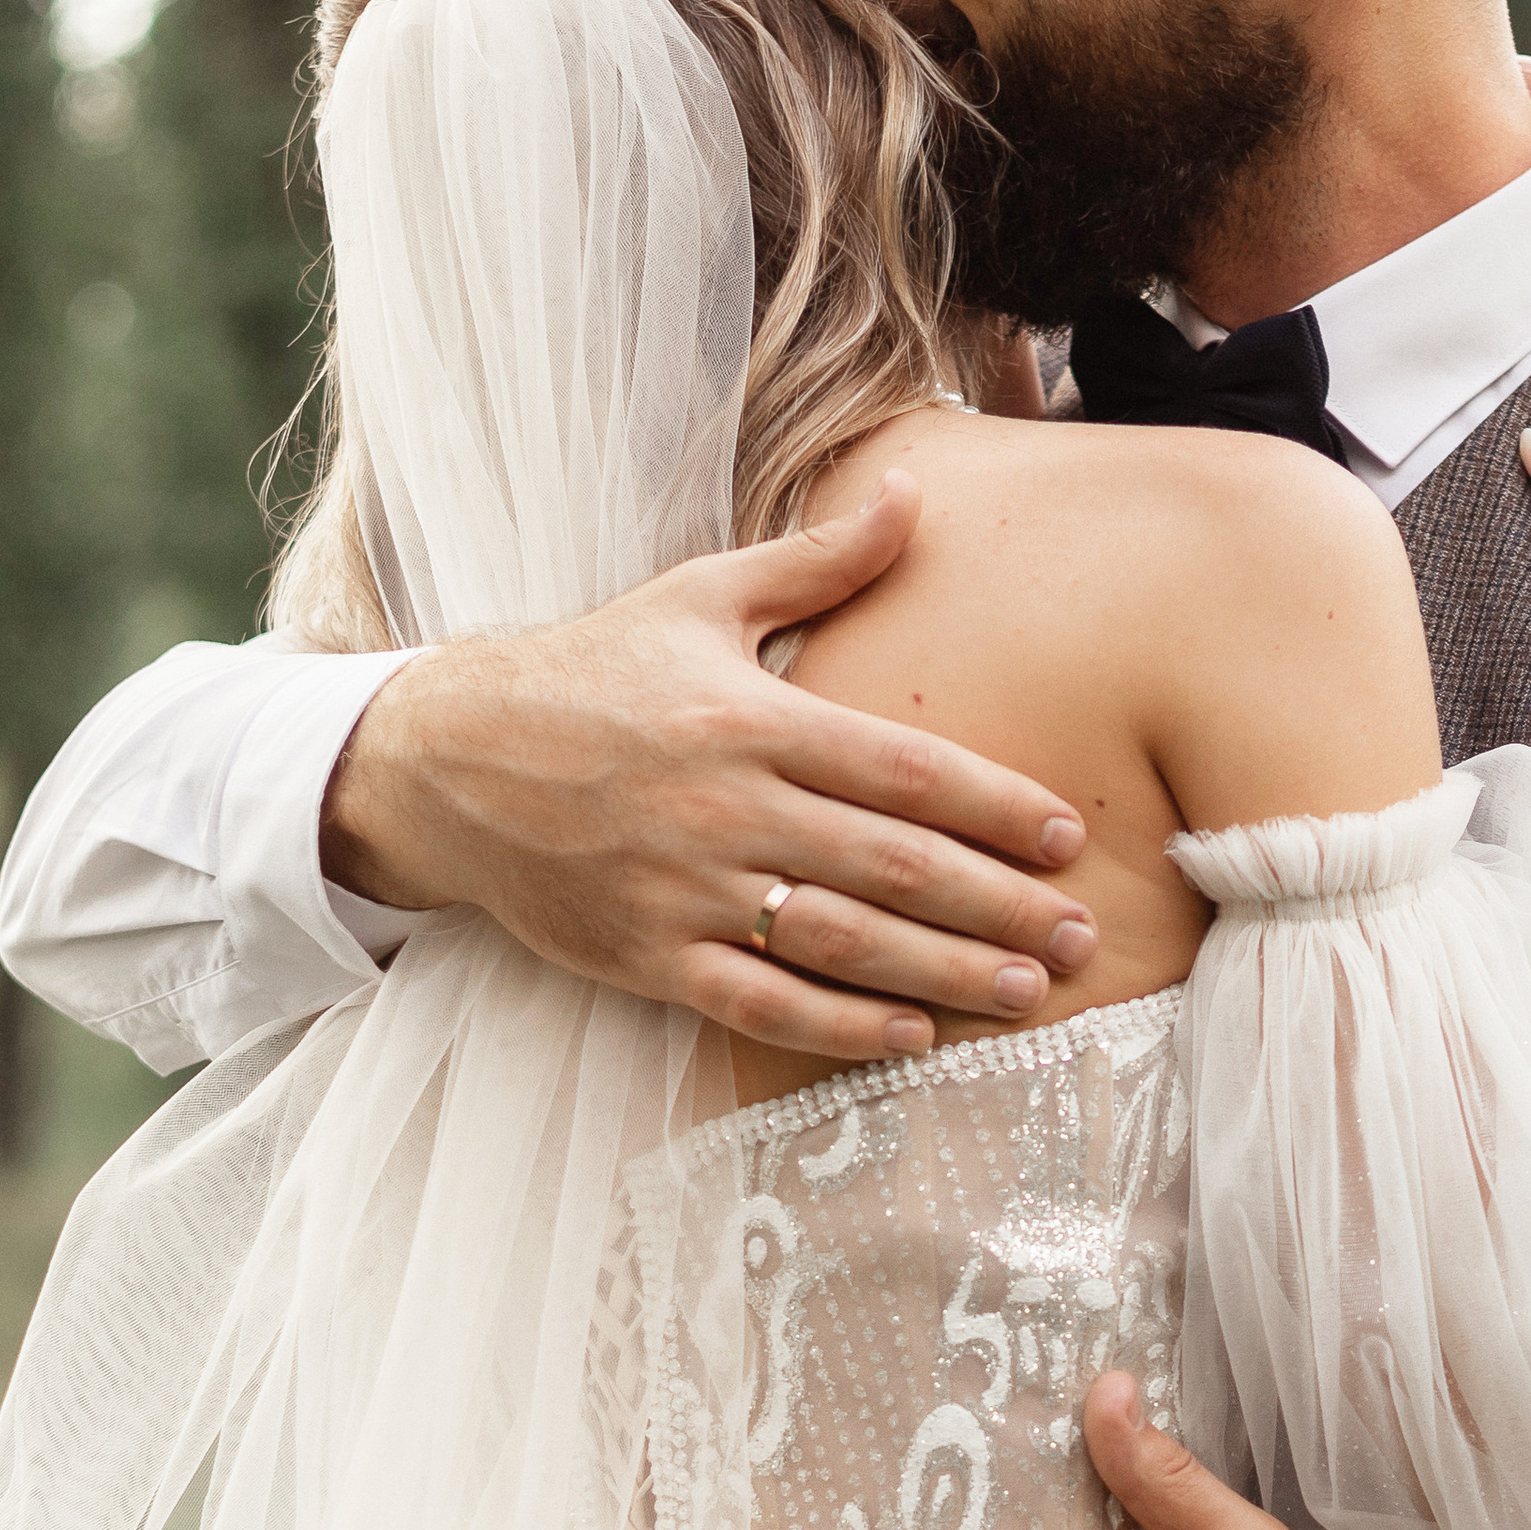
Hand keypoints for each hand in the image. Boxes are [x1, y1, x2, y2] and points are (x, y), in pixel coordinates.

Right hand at [320, 470, 1097, 1059]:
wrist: (446, 759)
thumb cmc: (588, 672)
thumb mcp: (698, 597)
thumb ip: (816, 563)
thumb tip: (915, 496)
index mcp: (749, 717)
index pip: (900, 768)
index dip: (992, 805)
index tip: (1064, 833)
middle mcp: (724, 807)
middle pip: (891, 865)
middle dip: (998, 902)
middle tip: (1084, 930)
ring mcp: (683, 890)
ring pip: (840, 943)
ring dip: (945, 971)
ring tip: (1032, 988)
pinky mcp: (645, 955)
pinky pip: (759, 1003)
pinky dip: (841, 1025)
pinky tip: (914, 1033)